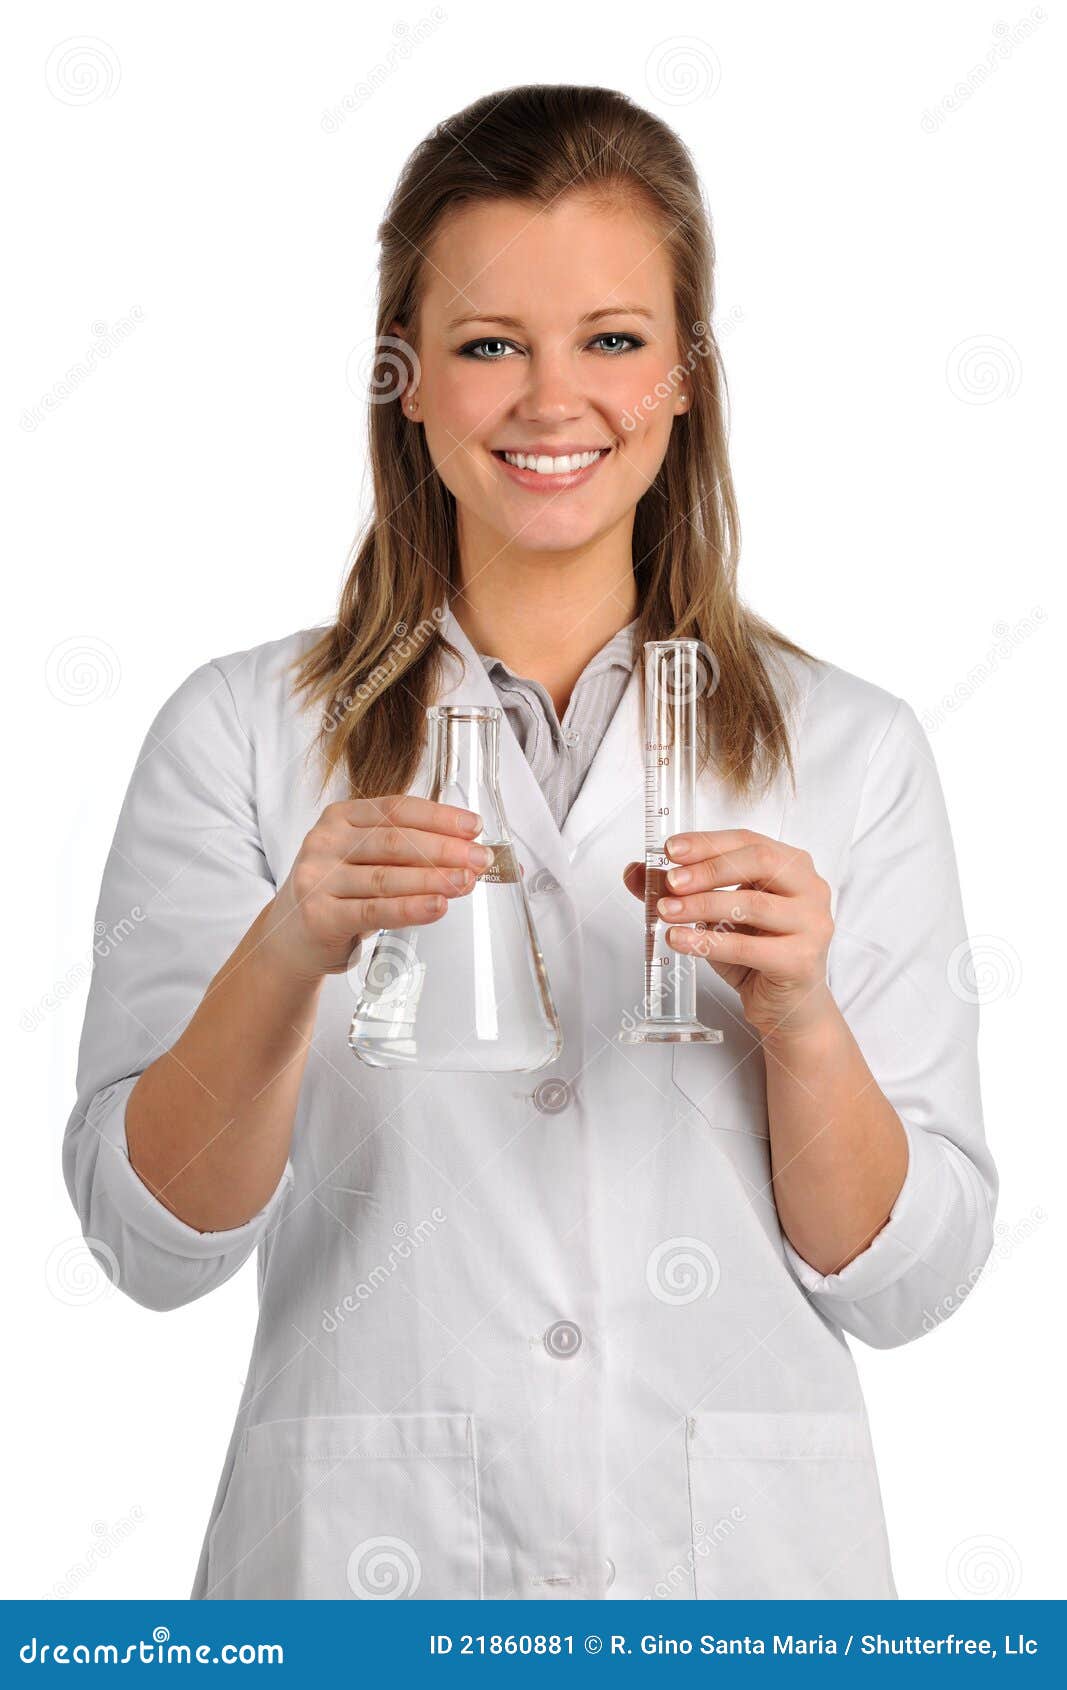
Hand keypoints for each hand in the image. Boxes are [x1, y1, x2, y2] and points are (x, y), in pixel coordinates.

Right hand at [262, 795, 491, 982]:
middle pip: (395, 840)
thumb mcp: (366, 860)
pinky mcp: (320, 915)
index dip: (439, 816)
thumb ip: (408, 852)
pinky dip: (411, 908)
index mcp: (340, 817)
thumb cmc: (338, 894)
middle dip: (445, 849)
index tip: (473, 826)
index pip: (397, 809)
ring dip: (433, 878)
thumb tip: (468, 852)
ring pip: (387, 876)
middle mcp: (325, 841)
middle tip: (480, 858)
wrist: (290, 937)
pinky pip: (374, 910)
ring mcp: (319, 877)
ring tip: (466, 882)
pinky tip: (437, 906)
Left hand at [622, 828, 835, 1042]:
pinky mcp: (802, 960)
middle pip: (759, 862)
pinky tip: (680, 940)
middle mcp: (810, 889)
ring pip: (753, 904)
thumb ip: (680, 891)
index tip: (670, 850)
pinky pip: (749, 947)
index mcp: (793, 866)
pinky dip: (708, 942)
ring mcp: (812, 924)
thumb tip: (635, 873)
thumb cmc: (756, 953)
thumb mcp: (715, 916)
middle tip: (671, 882)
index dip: (707, 843)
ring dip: (702, 906)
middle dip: (708, 869)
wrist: (786, 1007)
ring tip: (666, 912)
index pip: (748, 841)